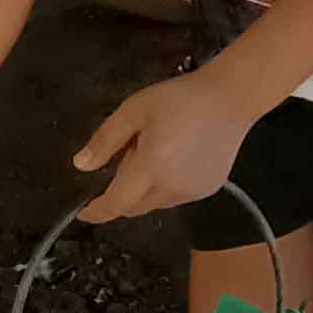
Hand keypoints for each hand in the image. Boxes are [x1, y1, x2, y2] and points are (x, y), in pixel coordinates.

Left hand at [74, 68, 247, 225]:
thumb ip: (105, 140)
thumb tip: (82, 165)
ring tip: (157, 149)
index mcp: (151, 168)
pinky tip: (175, 157)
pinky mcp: (208, 190)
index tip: (83, 213)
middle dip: (121, 190)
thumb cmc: (181, 99)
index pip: (116, 203)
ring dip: (143, 188)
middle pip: (133, 206)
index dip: (96, 212)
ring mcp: (192, 193)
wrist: (230, 99)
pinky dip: (164, 185)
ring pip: (154, 202)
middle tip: (131, 150)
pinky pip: (174, 197)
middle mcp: (172, 188)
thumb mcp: (134, 110)